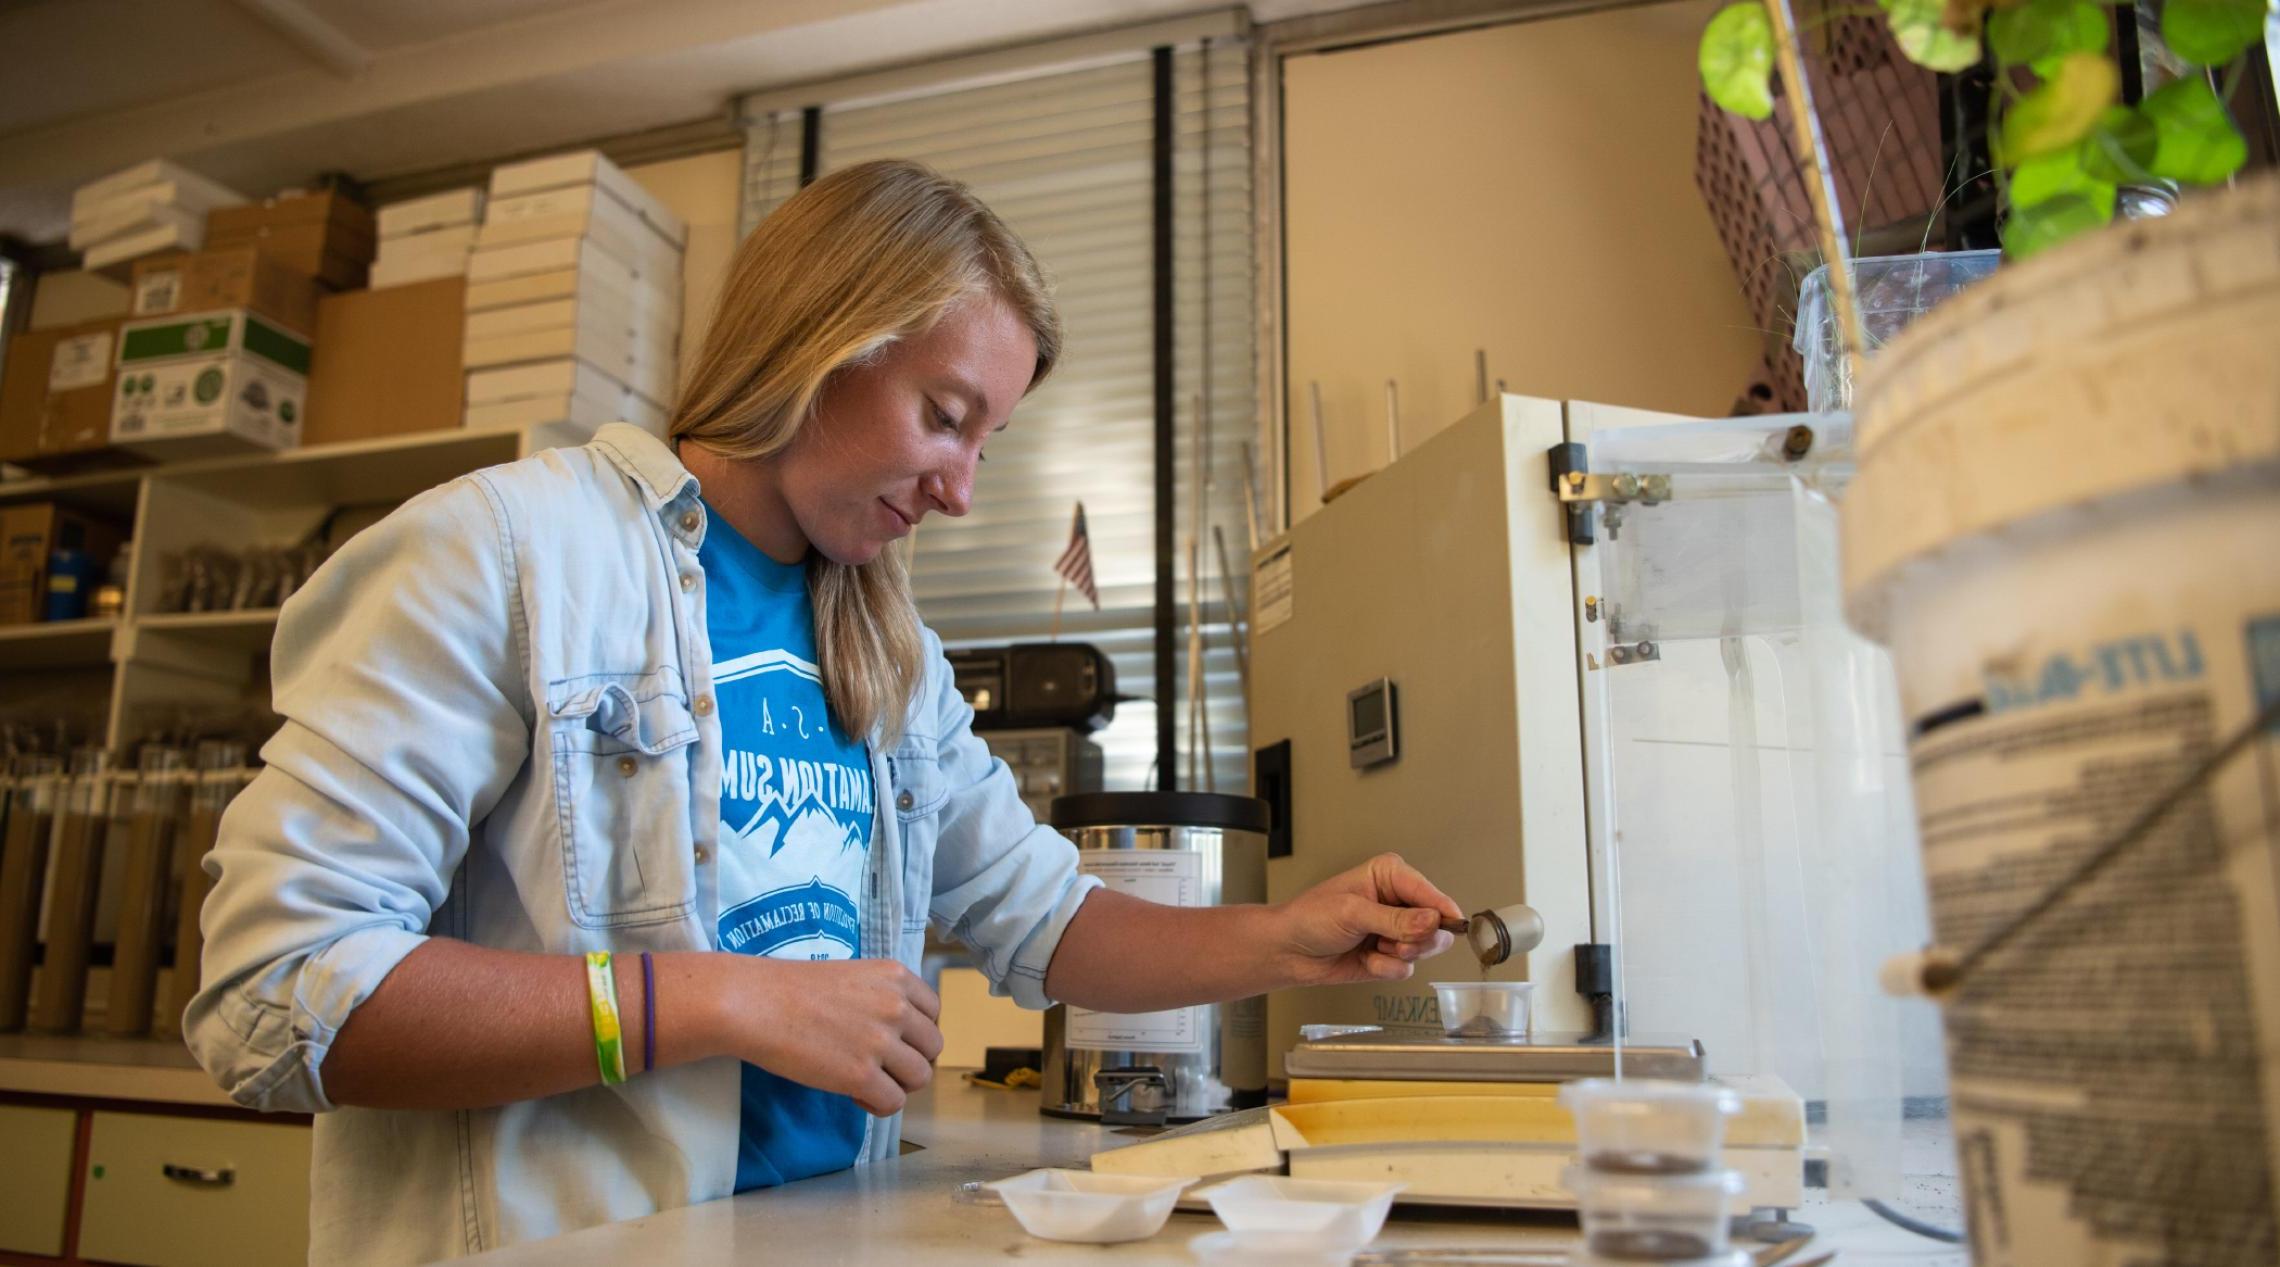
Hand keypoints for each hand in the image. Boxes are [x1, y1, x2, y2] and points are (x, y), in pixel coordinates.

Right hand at [723, 957, 943, 1115]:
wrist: (754, 1003)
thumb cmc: (789, 989)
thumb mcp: (850, 976)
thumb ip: (880, 997)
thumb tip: (897, 1033)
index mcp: (895, 976)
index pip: (934, 1012)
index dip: (915, 1032)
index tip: (892, 1040)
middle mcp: (897, 1006)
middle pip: (932, 1047)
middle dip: (909, 1060)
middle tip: (879, 1065)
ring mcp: (881, 1041)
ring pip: (920, 1077)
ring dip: (897, 1084)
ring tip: (867, 1081)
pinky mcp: (861, 1075)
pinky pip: (894, 1102)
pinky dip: (878, 1105)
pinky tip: (855, 1096)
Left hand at [1270, 853, 1464, 985]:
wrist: (1288, 950)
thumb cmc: (1310, 918)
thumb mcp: (1352, 913)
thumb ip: (1395, 920)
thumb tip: (1432, 921)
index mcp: (1390, 875)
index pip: (1430, 892)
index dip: (1442, 911)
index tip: (1450, 925)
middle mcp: (1398, 901)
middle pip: (1438, 924)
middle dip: (1418, 939)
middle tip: (1395, 942)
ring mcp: (1396, 930)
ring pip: (1426, 948)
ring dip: (1400, 954)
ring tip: (1374, 947)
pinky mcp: (1390, 956)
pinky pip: (1406, 969)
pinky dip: (1385, 968)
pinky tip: (1365, 960)